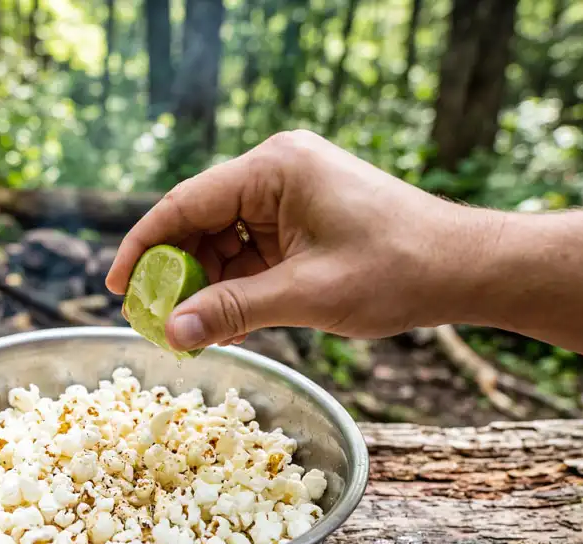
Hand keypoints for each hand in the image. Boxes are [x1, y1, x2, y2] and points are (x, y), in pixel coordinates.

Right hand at [106, 130, 494, 350]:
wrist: (466, 268)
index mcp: (274, 169)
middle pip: (200, 220)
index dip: (143, 246)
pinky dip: (237, 284)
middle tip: (151, 321)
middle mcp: (277, 170)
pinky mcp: (304, 217)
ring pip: (224, 239)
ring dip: (207, 284)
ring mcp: (291, 193)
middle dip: (175, 273)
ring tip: (189, 331)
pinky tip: (225, 321)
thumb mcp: (306, 295)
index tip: (116, 287)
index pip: (185, 203)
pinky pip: (252, 249)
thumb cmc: (398, 270)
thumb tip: (172, 335)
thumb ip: (233, 310)